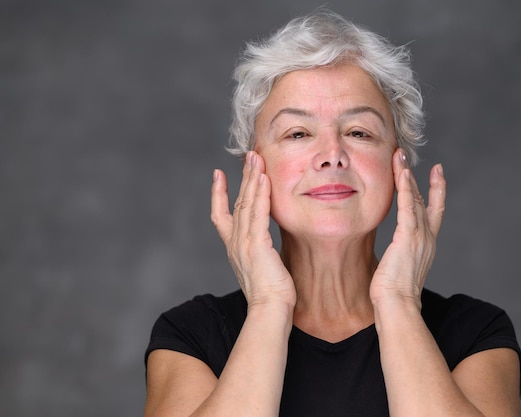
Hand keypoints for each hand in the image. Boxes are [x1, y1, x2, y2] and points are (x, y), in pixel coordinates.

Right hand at [211, 151, 296, 308]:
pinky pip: (258, 212)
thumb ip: (261, 252)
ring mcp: (244, 242)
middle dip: (242, 177)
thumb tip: (269, 247)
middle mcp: (235, 242)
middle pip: (236, 201)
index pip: (221, 215)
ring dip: (252, 178)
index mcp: (234, 248)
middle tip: (248, 155)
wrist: (269, 311)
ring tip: (256, 158)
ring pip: (246, 202)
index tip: (218, 175)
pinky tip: (264, 178)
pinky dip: (260, 193)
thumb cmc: (270, 295)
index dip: (219, 194)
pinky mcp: (257, 244)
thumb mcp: (261, 268)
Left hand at [370, 149, 445, 309]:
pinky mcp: (408, 237)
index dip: (436, 191)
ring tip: (400, 156)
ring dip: (407, 175)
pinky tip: (402, 173)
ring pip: (415, 198)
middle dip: (418, 176)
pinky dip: (406, 189)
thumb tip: (392, 255)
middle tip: (408, 156)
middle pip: (424, 200)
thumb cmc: (393, 294)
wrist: (397, 306)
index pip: (434, 211)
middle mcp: (427, 238)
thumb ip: (399, 256)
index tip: (437, 173)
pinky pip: (407, 207)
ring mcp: (419, 237)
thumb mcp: (399, 269)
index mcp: (427, 245)